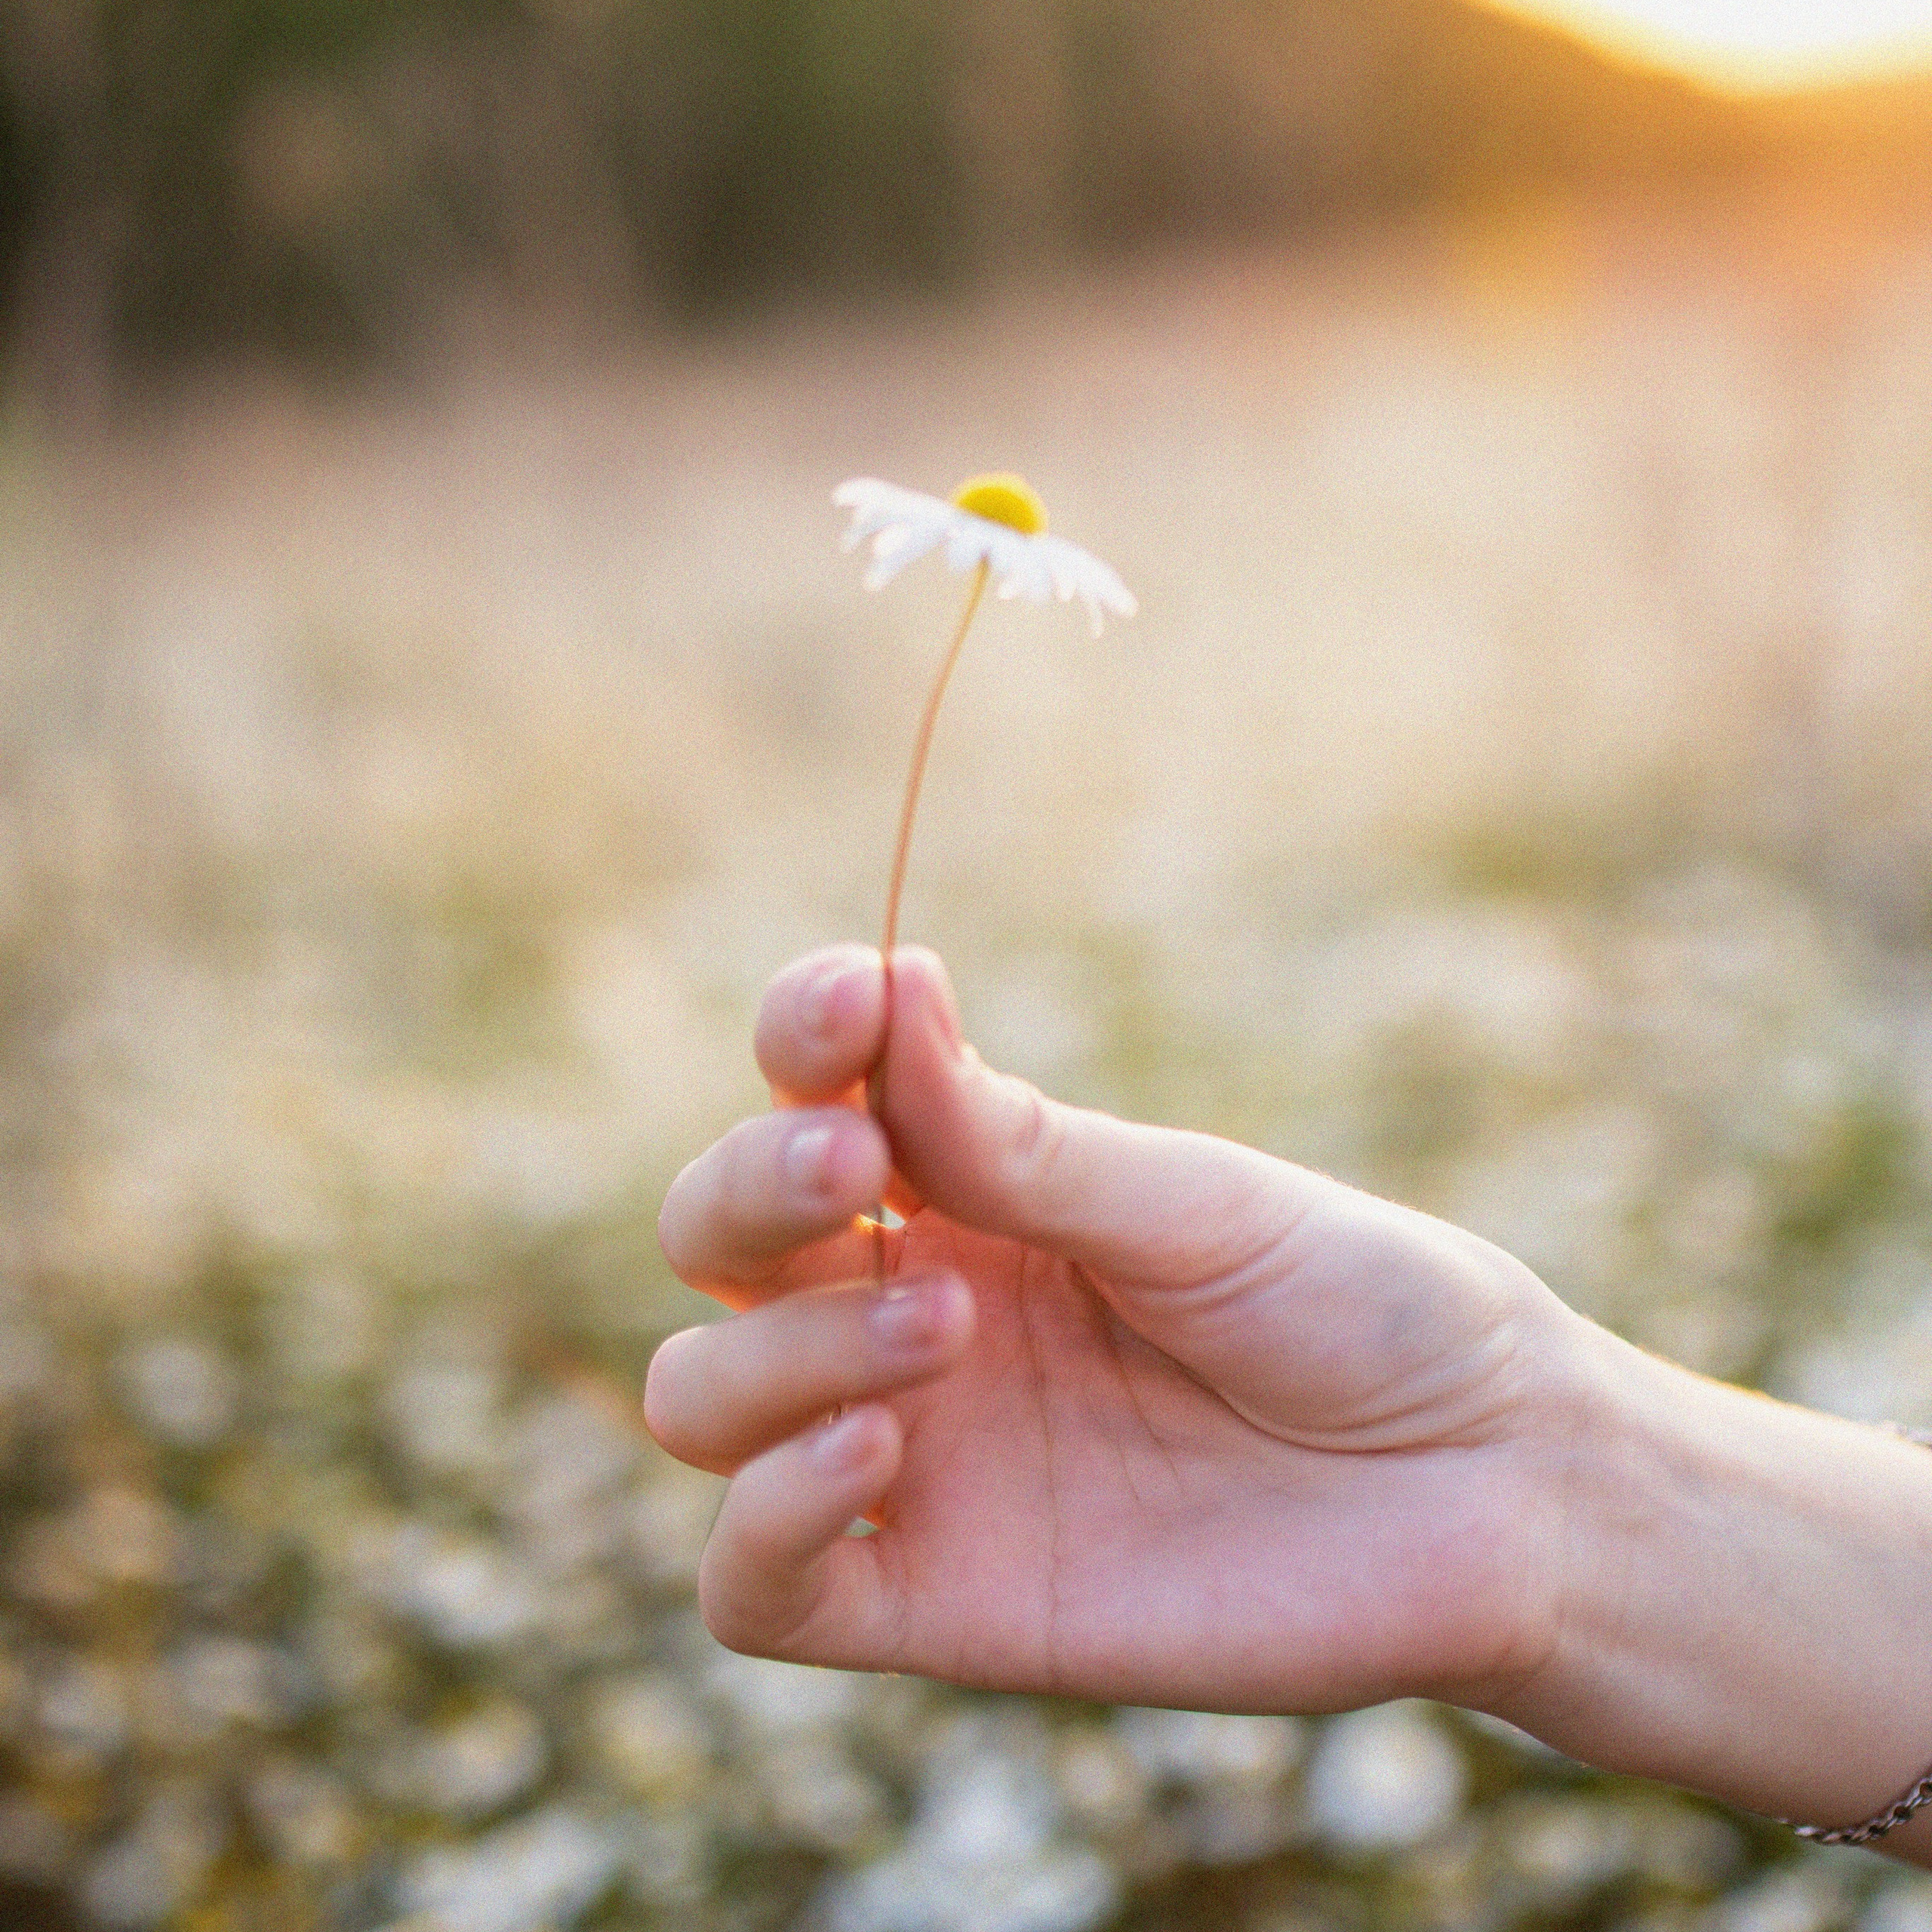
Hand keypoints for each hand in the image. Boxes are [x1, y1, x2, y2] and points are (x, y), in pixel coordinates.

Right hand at [649, 945, 1590, 1714]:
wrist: (1489, 1491)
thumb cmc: (1362, 1310)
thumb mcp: (1196, 1205)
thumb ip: (1028, 1144)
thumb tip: (887, 994)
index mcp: (977, 1194)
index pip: (807, 1096)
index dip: (793, 1036)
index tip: (853, 1001)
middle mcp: (920, 1309)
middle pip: (716, 1240)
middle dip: (753, 1188)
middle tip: (867, 1170)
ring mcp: (920, 1457)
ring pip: (702, 1398)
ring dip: (782, 1349)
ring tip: (948, 1335)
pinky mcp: (940, 1600)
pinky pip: (755, 1587)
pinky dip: (769, 1516)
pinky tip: (883, 1454)